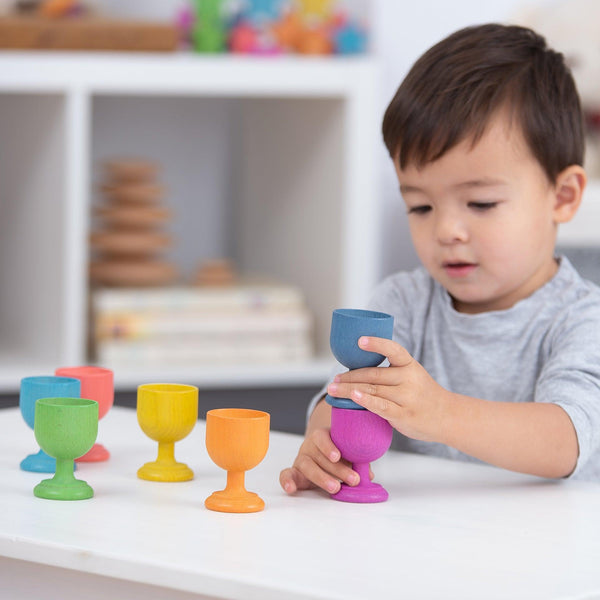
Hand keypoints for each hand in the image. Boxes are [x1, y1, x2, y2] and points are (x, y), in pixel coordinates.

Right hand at [279, 427, 360, 494]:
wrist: (320, 455)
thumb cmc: (336, 453)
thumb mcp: (347, 453)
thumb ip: (356, 461)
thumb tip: (367, 474)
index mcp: (322, 436)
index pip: (322, 437)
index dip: (328, 446)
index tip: (337, 456)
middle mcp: (309, 446)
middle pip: (319, 456)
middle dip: (337, 469)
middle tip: (352, 479)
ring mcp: (301, 459)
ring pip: (307, 466)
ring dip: (322, 478)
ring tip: (336, 488)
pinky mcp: (294, 472)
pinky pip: (286, 474)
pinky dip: (287, 481)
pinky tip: (291, 488)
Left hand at [326, 336, 451, 442]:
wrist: (447, 416)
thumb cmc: (422, 394)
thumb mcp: (412, 375)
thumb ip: (390, 372)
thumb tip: (356, 372)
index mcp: (409, 364)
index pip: (393, 349)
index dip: (376, 343)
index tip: (359, 340)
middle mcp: (408, 378)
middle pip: (373, 374)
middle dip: (349, 377)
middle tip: (334, 379)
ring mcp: (406, 397)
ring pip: (372, 389)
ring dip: (349, 389)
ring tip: (333, 390)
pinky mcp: (403, 414)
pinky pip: (380, 405)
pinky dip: (365, 400)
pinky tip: (353, 396)